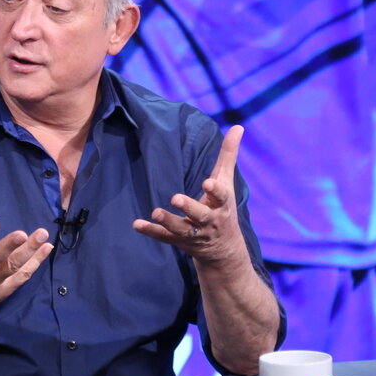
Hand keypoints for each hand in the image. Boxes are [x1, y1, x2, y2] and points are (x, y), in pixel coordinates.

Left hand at [133, 125, 247, 264]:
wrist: (223, 249)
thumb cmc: (223, 207)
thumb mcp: (227, 182)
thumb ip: (228, 155)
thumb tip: (239, 126)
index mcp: (221, 204)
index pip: (221, 197)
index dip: (215, 190)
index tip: (207, 183)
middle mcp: (209, 220)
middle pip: (200, 215)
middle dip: (189, 207)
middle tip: (176, 198)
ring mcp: (193, 233)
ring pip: (181, 229)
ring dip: (168, 221)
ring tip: (155, 212)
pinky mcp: (179, 240)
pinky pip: (164, 237)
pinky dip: (151, 231)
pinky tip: (137, 224)